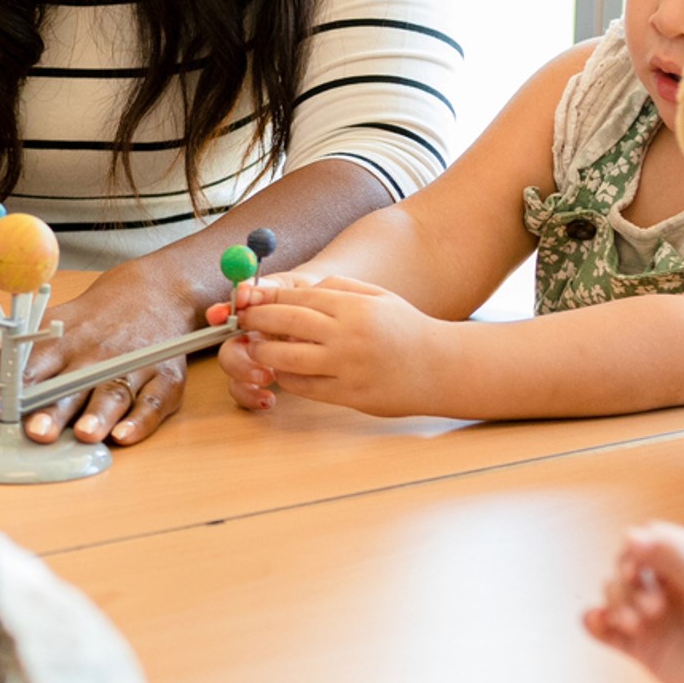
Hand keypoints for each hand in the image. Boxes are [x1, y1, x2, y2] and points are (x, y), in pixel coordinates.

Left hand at [17, 258, 190, 446]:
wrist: (153, 293)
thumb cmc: (92, 323)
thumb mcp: (51, 327)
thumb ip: (18, 360)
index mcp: (61, 344)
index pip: (28, 373)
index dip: (7, 396)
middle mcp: (95, 355)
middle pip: (71, 385)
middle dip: (53, 409)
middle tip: (36, 432)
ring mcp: (131, 365)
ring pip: (113, 391)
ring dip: (98, 414)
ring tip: (84, 435)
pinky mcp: (163, 377)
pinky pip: (154, 400)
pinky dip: (141, 419)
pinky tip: (126, 434)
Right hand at [205, 272, 318, 411]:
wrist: (334, 318)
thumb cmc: (311, 300)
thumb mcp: (294, 288)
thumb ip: (269, 289)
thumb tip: (243, 290)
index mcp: (253, 314)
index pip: (226, 313)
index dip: (218, 314)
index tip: (220, 316)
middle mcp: (250, 339)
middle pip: (227, 350)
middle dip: (235, 358)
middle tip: (258, 361)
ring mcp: (256, 361)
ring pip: (232, 374)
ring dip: (244, 377)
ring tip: (268, 378)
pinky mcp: (264, 379)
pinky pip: (246, 392)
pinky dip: (252, 397)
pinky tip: (269, 398)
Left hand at [219, 275, 448, 415]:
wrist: (440, 368)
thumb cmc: (406, 328)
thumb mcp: (378, 296)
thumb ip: (340, 288)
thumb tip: (298, 290)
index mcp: (354, 307)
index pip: (299, 298)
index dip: (269, 299)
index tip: (250, 299)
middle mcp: (348, 336)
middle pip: (287, 324)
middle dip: (258, 321)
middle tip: (243, 321)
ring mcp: (347, 368)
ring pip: (288, 358)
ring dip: (265, 352)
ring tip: (257, 347)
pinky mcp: (348, 395)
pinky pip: (305, 387)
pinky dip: (288, 377)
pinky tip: (282, 370)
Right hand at [583, 522, 683, 682]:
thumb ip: (672, 557)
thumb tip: (629, 536)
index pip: (646, 541)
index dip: (634, 551)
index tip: (637, 570)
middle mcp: (667, 585)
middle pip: (625, 568)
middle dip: (627, 584)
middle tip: (654, 609)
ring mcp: (653, 617)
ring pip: (613, 596)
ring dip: (615, 604)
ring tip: (636, 625)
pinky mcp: (643, 648)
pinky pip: (606, 630)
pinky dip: (594, 623)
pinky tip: (598, 623)